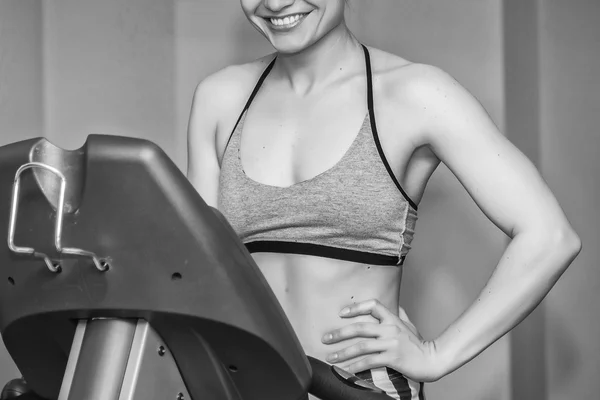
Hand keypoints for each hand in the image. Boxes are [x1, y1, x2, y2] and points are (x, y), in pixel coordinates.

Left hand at [321, 299, 443, 381]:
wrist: (433, 360)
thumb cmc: (420, 343)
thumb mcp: (410, 325)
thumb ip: (400, 314)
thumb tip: (395, 305)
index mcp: (393, 319)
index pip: (373, 305)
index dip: (356, 307)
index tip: (341, 313)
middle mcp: (390, 329)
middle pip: (360, 327)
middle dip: (340, 333)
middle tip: (326, 338)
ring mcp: (391, 343)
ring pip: (362, 346)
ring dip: (343, 352)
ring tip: (330, 356)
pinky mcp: (392, 358)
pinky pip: (369, 361)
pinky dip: (355, 366)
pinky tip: (346, 370)